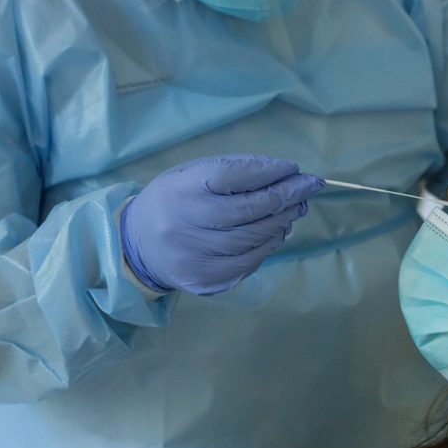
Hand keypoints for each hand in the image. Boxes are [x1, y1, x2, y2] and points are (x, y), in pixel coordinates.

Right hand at [121, 154, 323, 294]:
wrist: (139, 245)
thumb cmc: (176, 201)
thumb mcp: (193, 174)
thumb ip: (236, 172)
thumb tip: (286, 175)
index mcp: (181, 188)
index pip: (233, 176)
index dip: (268, 172)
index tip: (294, 169)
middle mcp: (185, 222)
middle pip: (249, 210)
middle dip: (286, 197)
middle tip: (308, 188)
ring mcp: (195, 255)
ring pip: (253, 238)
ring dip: (282, 221)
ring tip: (295, 208)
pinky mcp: (205, 279)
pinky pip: (249, 262)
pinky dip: (269, 245)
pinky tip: (277, 232)